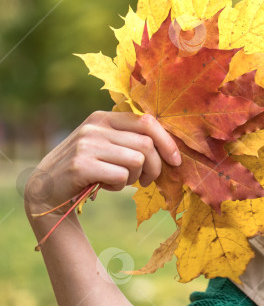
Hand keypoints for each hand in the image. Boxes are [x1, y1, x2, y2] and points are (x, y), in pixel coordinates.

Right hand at [24, 111, 180, 214]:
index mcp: (103, 117)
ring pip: (137, 161)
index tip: (175, 161)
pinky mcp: (81, 165)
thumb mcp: (106, 145)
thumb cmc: (88, 167)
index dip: (167, 142)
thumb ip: (131, 139)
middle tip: (146, 180)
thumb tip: (171, 147)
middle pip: (146, 145)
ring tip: (121, 181)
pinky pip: (121, 176)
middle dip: (155, 168)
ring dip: (135, 178)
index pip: (147, 122)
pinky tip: (105, 186)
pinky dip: (119, 186)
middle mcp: (94, 127)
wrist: (46, 188)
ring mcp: (86, 145)